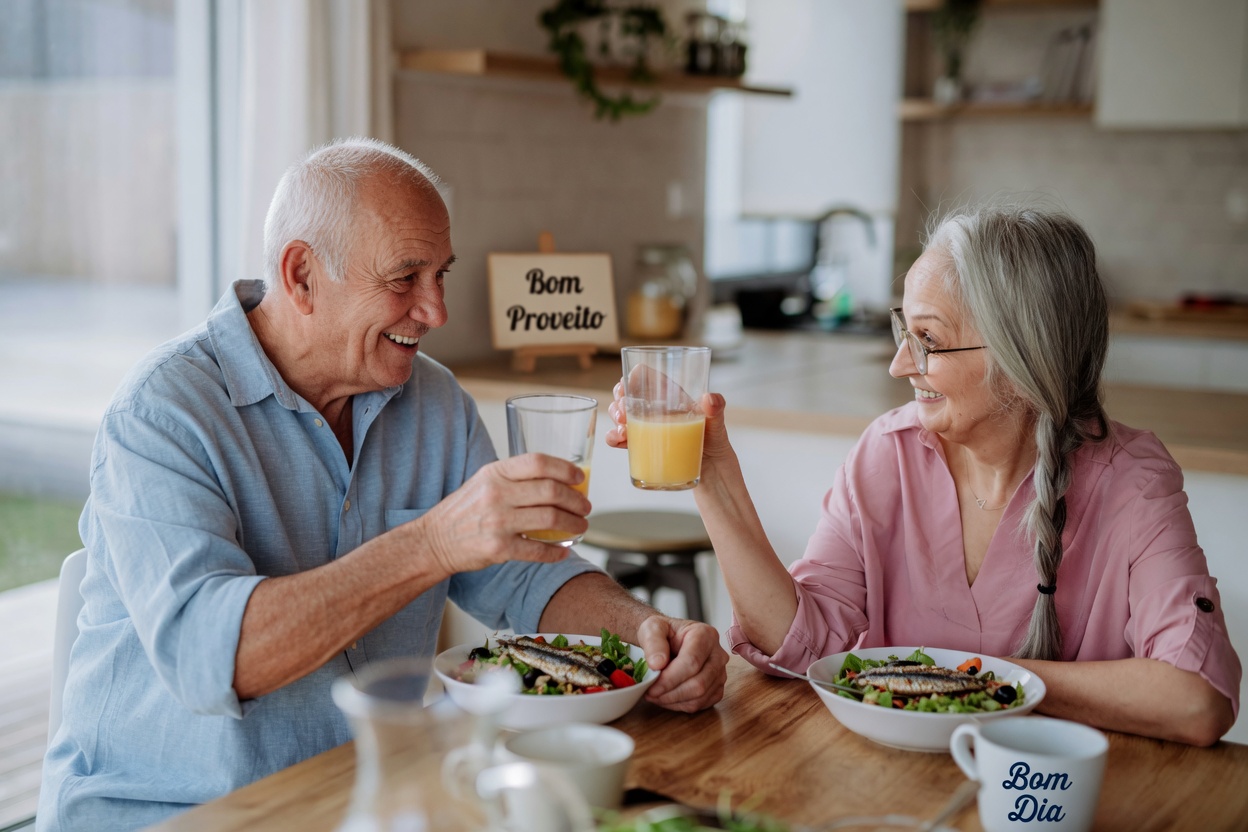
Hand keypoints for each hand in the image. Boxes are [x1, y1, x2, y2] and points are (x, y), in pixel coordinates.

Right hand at [414, 454, 590, 575]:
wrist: (434, 540)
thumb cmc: (464, 510)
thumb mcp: (484, 481)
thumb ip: (514, 477)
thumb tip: (558, 479)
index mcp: (495, 473)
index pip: (538, 462)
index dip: (565, 469)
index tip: (580, 478)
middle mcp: (496, 494)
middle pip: (551, 491)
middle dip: (576, 500)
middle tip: (585, 507)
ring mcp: (497, 522)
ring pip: (550, 519)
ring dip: (573, 524)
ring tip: (581, 526)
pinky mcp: (498, 548)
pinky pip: (537, 550)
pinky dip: (556, 552)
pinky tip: (564, 551)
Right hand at [606, 382, 733, 468]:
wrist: (714, 478)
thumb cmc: (716, 447)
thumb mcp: (718, 427)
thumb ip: (717, 411)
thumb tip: (710, 398)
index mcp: (672, 398)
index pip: (647, 378)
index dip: (633, 377)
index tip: (627, 386)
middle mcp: (657, 411)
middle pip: (629, 395)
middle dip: (619, 400)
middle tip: (624, 413)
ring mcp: (649, 430)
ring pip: (621, 416)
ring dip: (615, 418)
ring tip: (623, 430)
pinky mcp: (644, 448)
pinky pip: (622, 439)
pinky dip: (614, 438)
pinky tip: (618, 441)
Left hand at [634, 615, 727, 711]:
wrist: (669, 639)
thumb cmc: (663, 633)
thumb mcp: (652, 628)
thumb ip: (653, 642)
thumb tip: (657, 664)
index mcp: (705, 635)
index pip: (692, 662)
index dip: (670, 679)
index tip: (651, 687)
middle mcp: (718, 654)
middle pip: (699, 683)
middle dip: (671, 693)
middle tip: (650, 693)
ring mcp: (720, 673)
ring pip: (700, 697)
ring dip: (673, 701)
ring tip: (655, 695)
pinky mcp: (717, 688)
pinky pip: (701, 704)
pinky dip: (680, 705)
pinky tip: (667, 697)